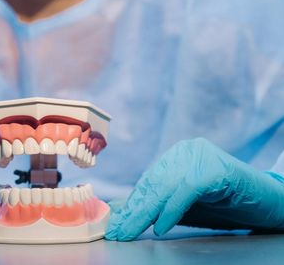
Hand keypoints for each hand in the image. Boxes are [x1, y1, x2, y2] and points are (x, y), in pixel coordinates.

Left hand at [105, 138, 283, 240]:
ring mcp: (202, 156)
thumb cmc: (226, 205)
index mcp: (176, 155)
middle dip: (134, 211)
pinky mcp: (217, 168)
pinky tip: (162, 227)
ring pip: (166, 186)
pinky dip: (173, 210)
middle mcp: (186, 150)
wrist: (269, 203)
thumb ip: (155, 206)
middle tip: (119, 232)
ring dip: (146, 213)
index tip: (115, 224)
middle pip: (154, 184)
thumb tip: (119, 210)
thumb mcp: (185, 206)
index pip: (148, 182)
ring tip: (132, 231)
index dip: (131, 205)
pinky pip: (187, 190)